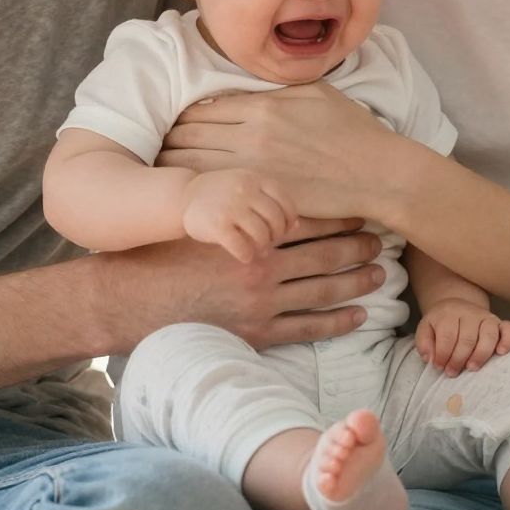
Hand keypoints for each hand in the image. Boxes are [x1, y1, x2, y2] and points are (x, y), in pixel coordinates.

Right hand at [100, 220, 385, 352]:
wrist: (126, 300)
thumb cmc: (157, 252)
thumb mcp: (192, 217)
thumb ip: (227, 200)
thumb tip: (258, 176)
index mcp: (248, 233)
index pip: (308, 219)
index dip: (340, 213)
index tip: (364, 205)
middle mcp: (261, 267)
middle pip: (324, 253)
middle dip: (357, 246)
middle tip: (382, 239)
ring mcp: (261, 303)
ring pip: (323, 291)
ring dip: (356, 281)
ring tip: (379, 274)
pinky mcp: (255, 333)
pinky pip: (307, 328)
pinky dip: (337, 322)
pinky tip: (359, 315)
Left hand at [156, 84, 396, 221]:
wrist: (379, 173)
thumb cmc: (351, 131)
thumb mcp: (313, 93)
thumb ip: (272, 90)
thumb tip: (238, 89)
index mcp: (263, 106)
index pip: (201, 109)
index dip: (182, 118)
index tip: (173, 126)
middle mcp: (252, 135)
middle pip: (190, 135)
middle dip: (170, 141)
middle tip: (160, 149)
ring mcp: (255, 168)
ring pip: (195, 164)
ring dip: (176, 167)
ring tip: (166, 172)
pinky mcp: (262, 197)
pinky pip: (218, 192)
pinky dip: (200, 191)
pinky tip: (195, 195)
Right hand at [181, 169, 296, 263]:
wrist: (184, 196)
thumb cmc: (222, 195)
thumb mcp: (246, 188)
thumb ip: (270, 202)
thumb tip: (296, 226)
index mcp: (255, 178)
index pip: (285, 202)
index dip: (289, 219)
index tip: (284, 229)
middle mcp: (244, 190)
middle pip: (275, 220)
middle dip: (276, 235)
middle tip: (268, 241)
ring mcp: (231, 207)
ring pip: (262, 235)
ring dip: (263, 247)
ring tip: (258, 249)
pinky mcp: (217, 225)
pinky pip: (242, 247)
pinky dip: (247, 255)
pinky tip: (244, 255)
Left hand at [415, 302, 509, 376]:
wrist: (456, 307)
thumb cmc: (440, 324)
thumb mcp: (425, 329)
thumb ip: (424, 344)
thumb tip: (430, 359)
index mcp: (448, 314)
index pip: (447, 336)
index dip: (442, 354)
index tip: (439, 367)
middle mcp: (469, 313)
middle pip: (467, 338)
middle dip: (459, 359)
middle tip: (452, 372)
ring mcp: (486, 317)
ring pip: (489, 334)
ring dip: (480, 354)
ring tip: (471, 368)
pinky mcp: (499, 322)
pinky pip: (509, 329)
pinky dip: (507, 341)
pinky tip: (500, 352)